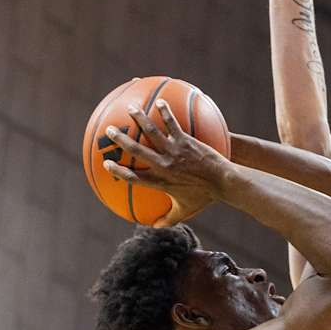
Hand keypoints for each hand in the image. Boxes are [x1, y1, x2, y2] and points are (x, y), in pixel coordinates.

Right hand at [104, 101, 232, 226]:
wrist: (224, 183)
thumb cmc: (204, 197)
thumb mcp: (184, 211)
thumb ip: (167, 219)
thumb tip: (154, 227)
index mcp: (161, 182)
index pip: (134, 178)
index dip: (119, 172)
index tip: (107, 164)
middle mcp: (165, 166)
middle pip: (137, 151)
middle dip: (121, 140)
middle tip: (109, 130)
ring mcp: (175, 152)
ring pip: (153, 132)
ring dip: (140, 119)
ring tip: (131, 109)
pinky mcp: (186, 141)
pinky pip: (173, 124)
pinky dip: (166, 113)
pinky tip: (160, 102)